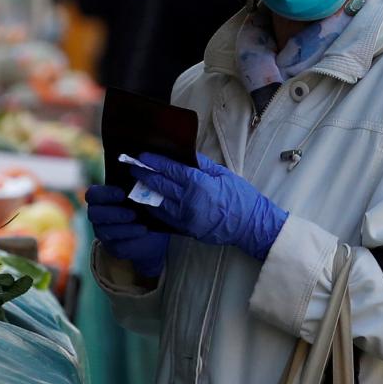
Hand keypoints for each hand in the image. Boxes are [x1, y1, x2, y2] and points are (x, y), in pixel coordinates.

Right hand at [86, 185, 168, 278]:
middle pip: (94, 214)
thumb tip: (139, 181)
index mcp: (101, 198)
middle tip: (133, 214)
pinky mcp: (114, 247)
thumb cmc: (145, 205)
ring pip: (105, 231)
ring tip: (142, 226)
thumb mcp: (141, 194)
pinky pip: (117, 245)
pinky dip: (131, 237)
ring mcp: (104, 233)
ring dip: (125, 228)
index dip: (105, 194)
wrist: (156, 229)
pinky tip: (143, 231)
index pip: (93, 195)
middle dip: (114, 214)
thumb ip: (135, 188)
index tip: (122, 194)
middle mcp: (98, 216)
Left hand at [135, 152, 287, 259]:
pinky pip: (164, 218)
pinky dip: (154, 209)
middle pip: (159, 185)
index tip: (142, 156)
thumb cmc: (241, 197)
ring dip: (144, 192)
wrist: (250, 225)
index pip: (170, 170)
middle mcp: (188, 201)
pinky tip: (146, 202)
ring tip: (135, 183)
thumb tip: (185, 154)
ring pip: (157, 203)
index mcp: (199, 185)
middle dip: (143, 175)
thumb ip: (201, 164)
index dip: (154, 162)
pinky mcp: (185, 229)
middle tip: (132, 167)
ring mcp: (185, 218)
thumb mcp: (223, 174)